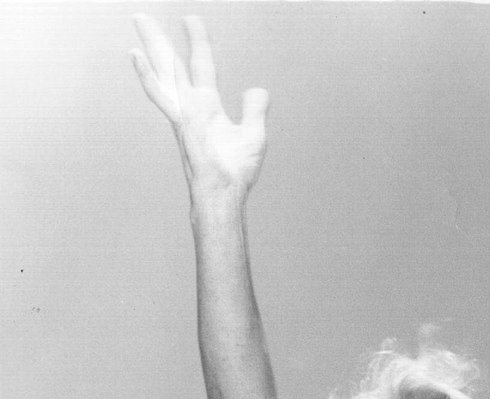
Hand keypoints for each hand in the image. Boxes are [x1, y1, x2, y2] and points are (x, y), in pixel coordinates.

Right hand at [131, 16, 267, 199]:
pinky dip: (147, 75)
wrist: (226, 191)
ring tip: (139, 19)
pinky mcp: (180, 121)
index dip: (198, 44)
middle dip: (161, 39)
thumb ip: (255, 109)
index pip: (202, 66)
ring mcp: (183, 112)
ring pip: (164, 71)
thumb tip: (257, 89)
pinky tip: (134, 54)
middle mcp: (190, 105)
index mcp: (207, 106)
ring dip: (153, 44)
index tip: (190, 21)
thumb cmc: (235, 170)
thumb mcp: (254, 133)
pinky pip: (161, 95)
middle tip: (143, 15)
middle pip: (174, 63)